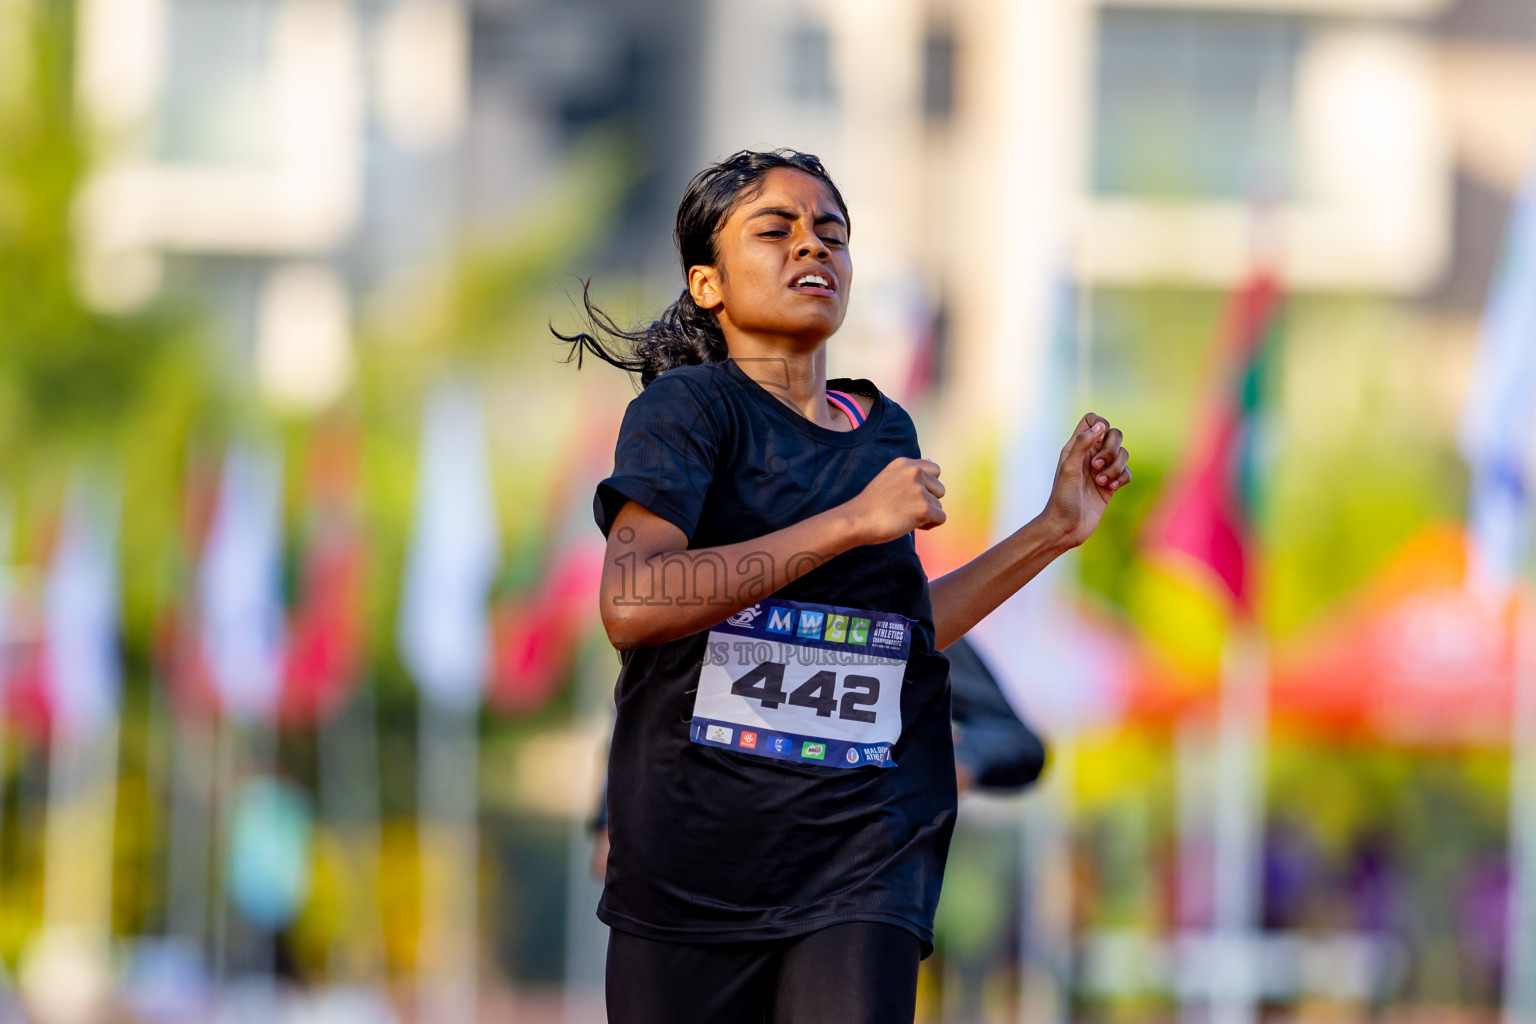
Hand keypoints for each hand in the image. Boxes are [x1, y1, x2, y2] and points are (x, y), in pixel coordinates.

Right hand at [843, 457, 945, 544]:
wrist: (857, 520)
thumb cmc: (871, 505)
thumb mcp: (889, 478)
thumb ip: (910, 471)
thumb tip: (931, 459)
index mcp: (904, 463)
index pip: (935, 469)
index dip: (928, 486)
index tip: (911, 496)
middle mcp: (914, 472)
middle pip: (940, 489)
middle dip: (928, 501)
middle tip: (906, 509)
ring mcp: (919, 489)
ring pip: (939, 505)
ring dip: (926, 515)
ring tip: (904, 517)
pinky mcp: (924, 508)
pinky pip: (941, 518)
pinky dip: (930, 525)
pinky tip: (912, 525)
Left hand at [1043, 413, 1130, 546]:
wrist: (1066, 527)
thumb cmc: (1062, 498)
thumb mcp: (1069, 468)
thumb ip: (1082, 444)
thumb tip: (1101, 425)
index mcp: (1076, 447)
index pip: (1092, 420)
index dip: (1100, 423)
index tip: (1098, 437)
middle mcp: (1090, 455)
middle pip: (1114, 434)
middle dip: (1111, 449)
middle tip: (1096, 466)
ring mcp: (1102, 470)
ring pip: (1123, 454)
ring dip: (1115, 467)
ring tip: (1100, 482)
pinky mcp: (1111, 485)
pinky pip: (1127, 472)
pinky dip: (1122, 478)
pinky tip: (1110, 488)